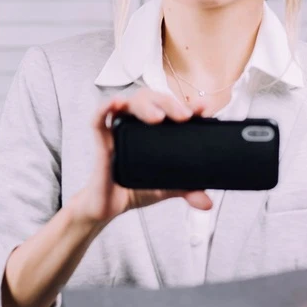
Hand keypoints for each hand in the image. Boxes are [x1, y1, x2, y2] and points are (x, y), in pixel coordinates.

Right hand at [72, 89, 212, 224]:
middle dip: (169, 102)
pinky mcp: (101, 141)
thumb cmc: (135, 190)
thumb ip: (188, 191)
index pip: (171, 109)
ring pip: (130, 103)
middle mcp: (137, 127)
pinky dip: (106, 107)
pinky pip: (99, 119)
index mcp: (155, 132)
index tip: (203, 108)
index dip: (187, 104)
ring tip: (158, 117)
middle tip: (184, 116)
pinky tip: (117, 102)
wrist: (110, 207)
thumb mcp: (167, 189)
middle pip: (152, 99)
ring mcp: (119, 131)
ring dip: (145, 105)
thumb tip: (208, 203)